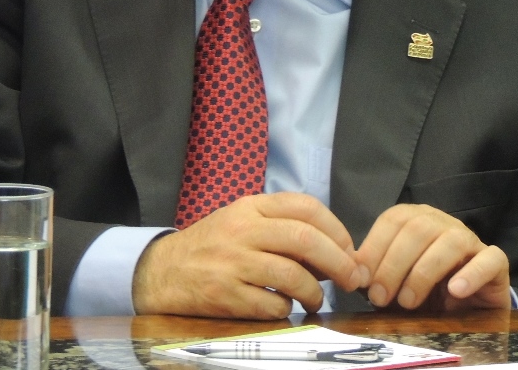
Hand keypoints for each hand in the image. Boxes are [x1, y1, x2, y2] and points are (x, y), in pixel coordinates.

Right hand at [132, 192, 362, 318]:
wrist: (164, 271)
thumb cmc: (213, 245)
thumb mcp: (243, 221)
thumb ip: (281, 227)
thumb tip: (334, 251)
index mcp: (251, 207)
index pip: (305, 206)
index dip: (336, 228)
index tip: (349, 248)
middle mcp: (243, 230)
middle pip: (305, 239)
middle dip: (339, 262)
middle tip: (352, 279)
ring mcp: (234, 262)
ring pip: (292, 275)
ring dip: (315, 293)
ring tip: (316, 300)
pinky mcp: (226, 295)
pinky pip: (272, 305)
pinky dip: (286, 309)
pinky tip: (284, 308)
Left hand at [354, 204, 510, 310]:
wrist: (468, 310)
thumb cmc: (426, 292)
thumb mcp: (396, 282)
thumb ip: (376, 273)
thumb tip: (353, 272)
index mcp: (415, 219)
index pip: (392, 221)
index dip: (374, 248)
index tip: (361, 278)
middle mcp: (442, 222)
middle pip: (417, 230)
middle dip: (393, 264)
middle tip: (380, 297)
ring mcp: (471, 239)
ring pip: (450, 242)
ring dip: (424, 271)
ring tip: (408, 301)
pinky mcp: (496, 262)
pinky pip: (489, 259)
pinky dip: (472, 274)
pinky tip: (455, 291)